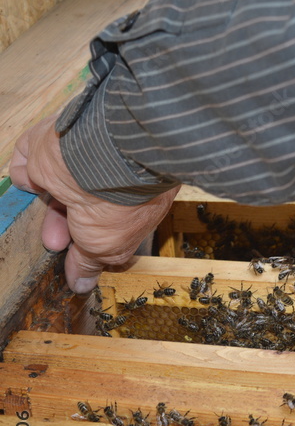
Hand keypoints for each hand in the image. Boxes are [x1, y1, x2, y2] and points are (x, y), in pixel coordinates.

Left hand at [8, 115, 178, 293]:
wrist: (106, 162)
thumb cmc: (120, 206)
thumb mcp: (107, 248)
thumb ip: (89, 263)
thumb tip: (83, 284)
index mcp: (135, 200)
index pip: (109, 221)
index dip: (91, 242)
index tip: (77, 258)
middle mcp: (110, 177)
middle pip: (80, 204)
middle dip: (66, 227)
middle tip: (55, 243)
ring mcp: (79, 158)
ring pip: (58, 181)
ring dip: (48, 206)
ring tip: (41, 223)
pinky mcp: (50, 141)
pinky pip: (33, 156)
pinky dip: (26, 172)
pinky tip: (28, 182)